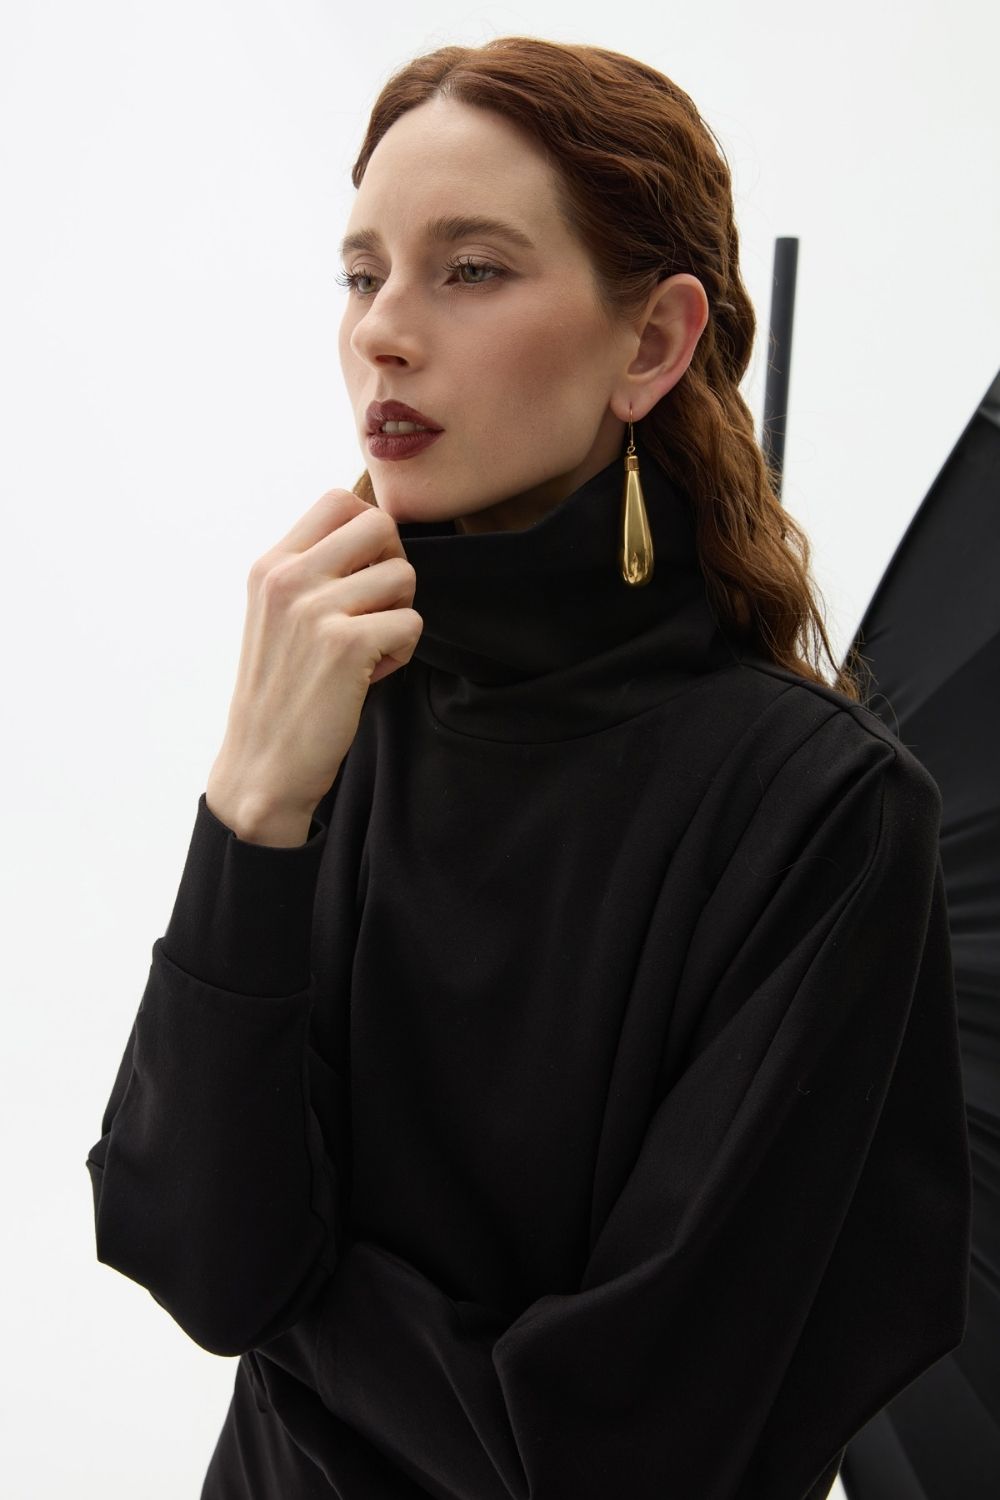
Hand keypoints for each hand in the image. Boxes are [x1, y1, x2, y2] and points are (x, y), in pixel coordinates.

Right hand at [206, 487, 421, 831]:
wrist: (262, 765)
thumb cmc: (282, 692)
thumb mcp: (279, 615)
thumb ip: (314, 571)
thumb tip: (378, 532)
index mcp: (271, 565)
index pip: (339, 500)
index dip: (370, 534)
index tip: (363, 576)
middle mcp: (289, 577)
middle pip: (380, 524)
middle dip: (394, 566)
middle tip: (377, 609)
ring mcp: (315, 608)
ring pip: (403, 576)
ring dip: (399, 616)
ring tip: (369, 650)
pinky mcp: (346, 645)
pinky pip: (412, 623)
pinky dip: (402, 653)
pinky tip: (371, 675)